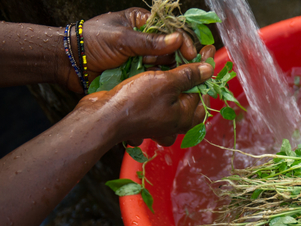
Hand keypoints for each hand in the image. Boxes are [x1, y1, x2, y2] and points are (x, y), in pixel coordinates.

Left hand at [62, 8, 197, 92]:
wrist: (68, 63)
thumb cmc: (90, 42)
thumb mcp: (121, 39)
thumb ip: (150, 41)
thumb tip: (177, 40)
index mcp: (141, 22)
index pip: (171, 31)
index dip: (182, 43)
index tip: (190, 55)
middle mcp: (144, 40)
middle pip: (171, 50)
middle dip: (172, 59)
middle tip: (170, 67)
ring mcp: (140, 58)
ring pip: (163, 65)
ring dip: (163, 71)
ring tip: (155, 75)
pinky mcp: (135, 74)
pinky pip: (153, 77)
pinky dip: (156, 81)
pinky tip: (156, 85)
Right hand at [75, 60, 212, 146]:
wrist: (103, 117)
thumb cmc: (135, 101)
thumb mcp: (166, 82)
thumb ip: (189, 75)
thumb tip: (209, 69)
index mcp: (187, 118)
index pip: (205, 90)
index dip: (206, 69)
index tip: (207, 51)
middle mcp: (177, 123)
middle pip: (192, 93)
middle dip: (192, 73)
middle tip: (191, 54)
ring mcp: (162, 121)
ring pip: (176, 95)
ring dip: (175, 78)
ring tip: (174, 61)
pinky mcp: (147, 117)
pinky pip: (161, 99)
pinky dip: (161, 86)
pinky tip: (157, 73)